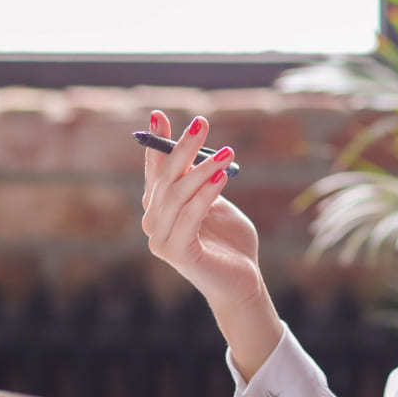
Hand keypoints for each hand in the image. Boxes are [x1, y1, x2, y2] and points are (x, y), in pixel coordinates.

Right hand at [141, 110, 261, 308]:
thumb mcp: (216, 203)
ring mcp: (161, 240)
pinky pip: (190, 217)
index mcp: (161, 208)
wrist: (243, 281)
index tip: (159, 114)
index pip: (155, 170)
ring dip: (202, 169)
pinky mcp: (176, 254)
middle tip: (201, 123)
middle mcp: (154, 222)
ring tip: (227, 152)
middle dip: (182, 147)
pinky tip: (221, 177)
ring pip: (178, 195)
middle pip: (165, 178)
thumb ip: (203, 182)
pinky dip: (205, 194)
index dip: (157, 142)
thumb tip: (198, 151)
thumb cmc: (230, 242)